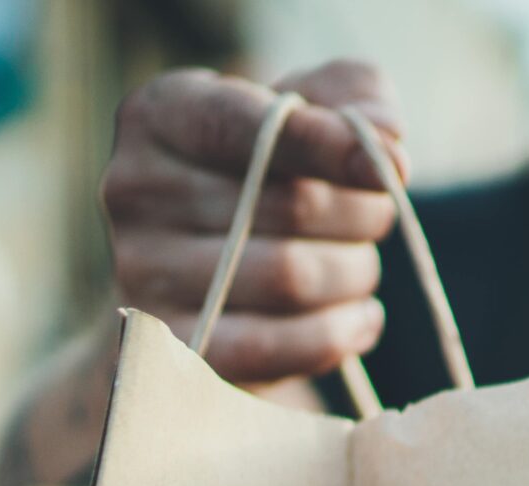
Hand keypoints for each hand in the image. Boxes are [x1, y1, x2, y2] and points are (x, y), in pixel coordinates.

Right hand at [101, 60, 405, 386]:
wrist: (208, 277)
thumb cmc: (268, 175)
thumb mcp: (306, 110)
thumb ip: (353, 96)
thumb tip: (385, 141)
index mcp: (160, 114)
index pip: (249, 127)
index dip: (329, 146)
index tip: (393, 168)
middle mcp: (135, 188)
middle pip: (293, 206)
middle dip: (362, 215)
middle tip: (374, 219)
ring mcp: (143, 271)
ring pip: (293, 278)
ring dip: (355, 275)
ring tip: (356, 266)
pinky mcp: (176, 345)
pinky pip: (279, 346)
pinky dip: (339, 333)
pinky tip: (359, 318)